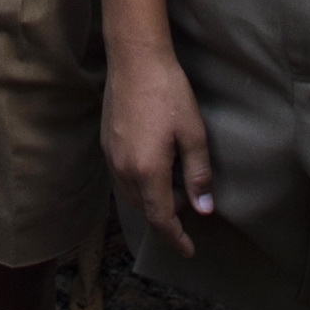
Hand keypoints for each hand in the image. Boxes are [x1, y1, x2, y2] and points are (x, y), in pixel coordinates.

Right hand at [104, 39, 216, 252]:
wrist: (134, 59)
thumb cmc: (168, 93)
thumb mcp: (193, 134)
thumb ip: (198, 175)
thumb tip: (203, 209)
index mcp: (147, 171)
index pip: (161, 218)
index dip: (176, 239)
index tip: (189, 251)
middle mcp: (123, 170)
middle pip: (144, 209)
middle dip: (166, 217)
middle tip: (190, 210)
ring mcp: (111, 156)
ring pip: (131, 195)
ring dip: (152, 201)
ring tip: (174, 190)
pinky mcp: (106, 143)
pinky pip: (122, 178)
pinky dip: (140, 185)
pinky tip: (155, 169)